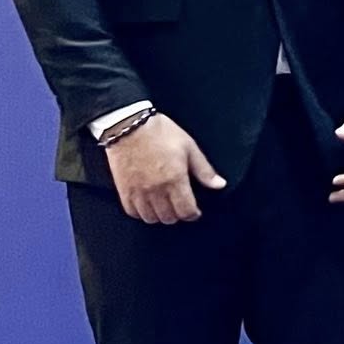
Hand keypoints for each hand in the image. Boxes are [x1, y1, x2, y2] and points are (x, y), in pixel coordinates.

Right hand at [104, 113, 225, 222]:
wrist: (128, 125)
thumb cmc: (160, 132)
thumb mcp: (188, 147)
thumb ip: (204, 170)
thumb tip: (219, 185)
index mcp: (175, 180)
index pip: (186, 211)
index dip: (193, 214)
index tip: (195, 211)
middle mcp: (156, 190)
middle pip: (169, 217)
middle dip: (178, 215)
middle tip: (180, 206)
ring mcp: (138, 191)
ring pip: (151, 218)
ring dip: (160, 215)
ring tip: (164, 206)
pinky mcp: (124, 189)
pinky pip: (132, 212)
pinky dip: (141, 212)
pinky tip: (147, 205)